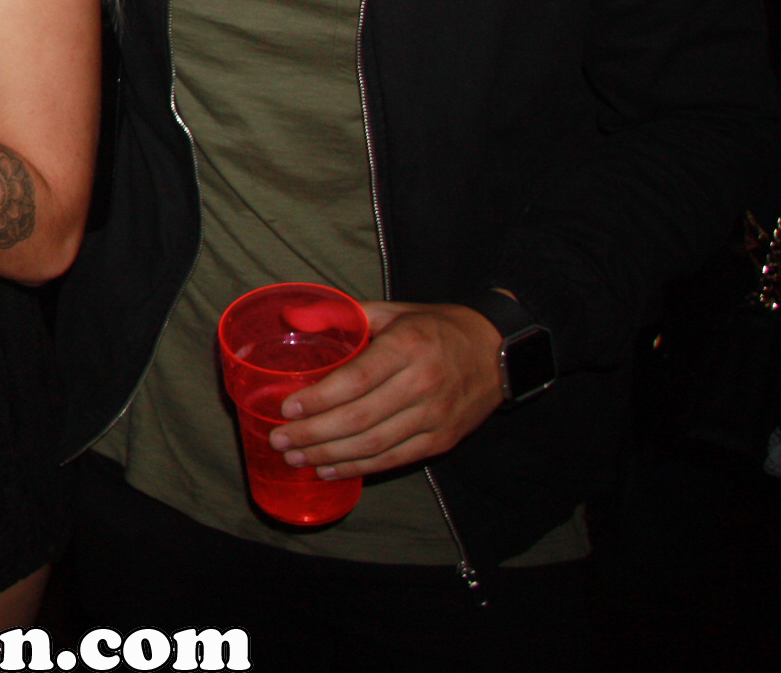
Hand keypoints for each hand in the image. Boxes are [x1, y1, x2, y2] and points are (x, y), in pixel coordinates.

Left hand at [264, 301, 503, 479]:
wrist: (500, 351)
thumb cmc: (436, 328)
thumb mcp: (392, 311)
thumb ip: (340, 314)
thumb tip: (291, 316)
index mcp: (407, 347)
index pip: (355, 380)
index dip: (318, 399)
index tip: (286, 408)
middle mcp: (423, 384)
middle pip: (359, 419)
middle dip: (313, 434)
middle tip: (280, 440)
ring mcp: (435, 417)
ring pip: (374, 445)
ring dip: (329, 456)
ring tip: (295, 458)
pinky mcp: (442, 440)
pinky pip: (394, 459)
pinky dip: (359, 468)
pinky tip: (329, 469)